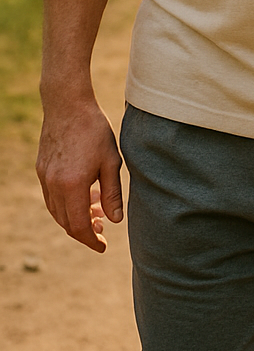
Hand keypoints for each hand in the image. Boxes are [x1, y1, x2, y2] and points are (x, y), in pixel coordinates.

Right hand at [36, 100, 122, 252]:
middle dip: (84, 230)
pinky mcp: (42, 169)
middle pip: (65, 222)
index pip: (78, 226)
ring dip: (74, 217)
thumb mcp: (111, 161)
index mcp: (72, 185)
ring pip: (56, 211)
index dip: (90, 240)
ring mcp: (45, 177)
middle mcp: (54, 185)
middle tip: (103, 227)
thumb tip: (115, 220)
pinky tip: (84, 194)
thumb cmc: (94, 130)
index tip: (102, 246)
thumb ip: (112, 193)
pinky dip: (66, 204)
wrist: (68, 104)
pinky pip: (52, 197)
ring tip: (96, 210)